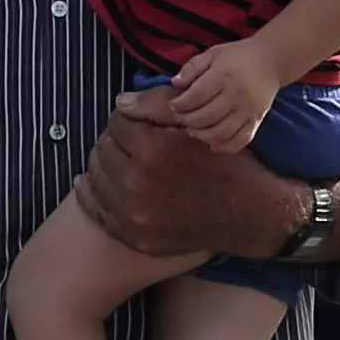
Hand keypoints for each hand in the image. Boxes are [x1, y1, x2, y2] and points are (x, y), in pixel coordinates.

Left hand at [78, 98, 303, 258]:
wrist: (251, 215)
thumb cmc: (228, 164)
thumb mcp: (200, 125)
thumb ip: (158, 104)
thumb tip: (120, 103)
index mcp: (153, 152)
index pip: (117, 122)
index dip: (128, 118)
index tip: (138, 123)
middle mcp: (138, 185)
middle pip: (103, 148)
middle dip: (115, 140)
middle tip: (130, 141)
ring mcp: (134, 216)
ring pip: (96, 177)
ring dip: (103, 164)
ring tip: (118, 160)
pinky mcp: (134, 237)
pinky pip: (97, 210)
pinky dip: (90, 194)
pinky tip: (88, 183)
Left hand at [148, 41, 284, 151]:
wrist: (272, 61)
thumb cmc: (239, 56)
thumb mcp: (213, 53)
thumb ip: (193, 67)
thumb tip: (175, 83)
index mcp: (223, 76)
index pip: (196, 96)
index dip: (181, 104)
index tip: (174, 105)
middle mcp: (236, 95)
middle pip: (206, 117)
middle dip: (187, 120)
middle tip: (180, 118)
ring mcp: (248, 110)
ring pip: (220, 132)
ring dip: (202, 135)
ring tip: (193, 129)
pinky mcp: (257, 121)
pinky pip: (241, 140)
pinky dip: (225, 146)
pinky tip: (213, 144)